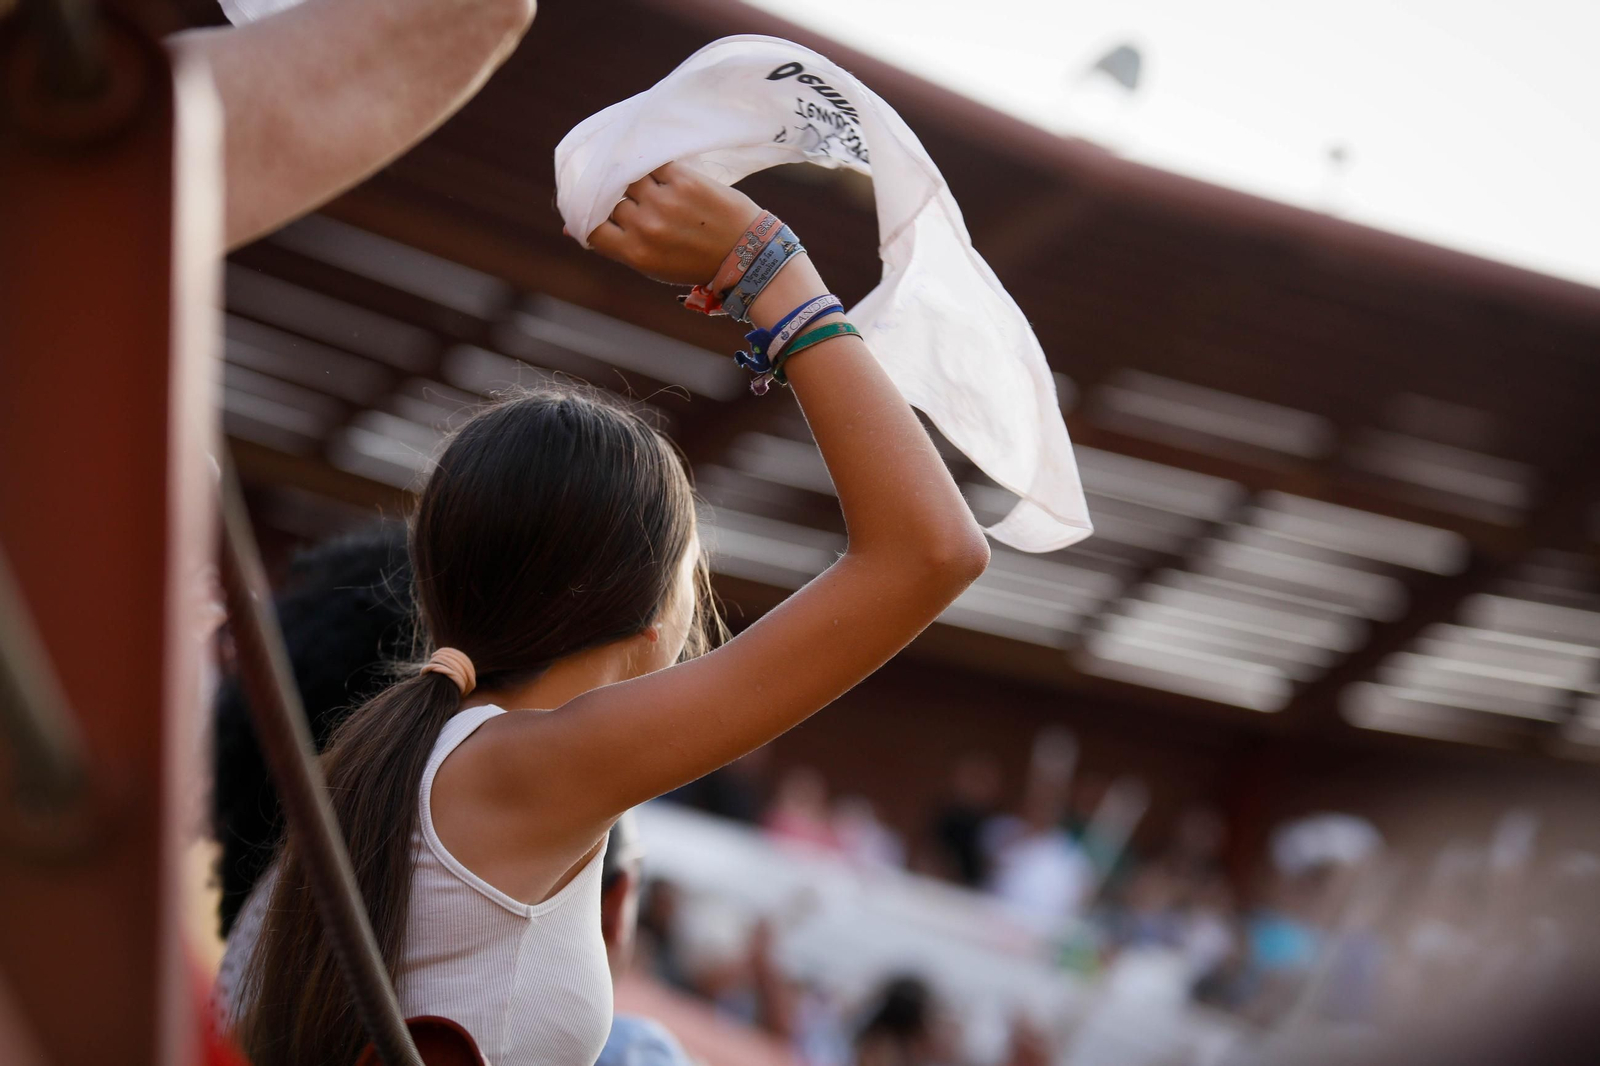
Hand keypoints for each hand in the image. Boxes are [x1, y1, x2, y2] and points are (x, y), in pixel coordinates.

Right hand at [583, 162, 759, 284]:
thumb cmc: (695, 262)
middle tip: (628, 195)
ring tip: (644, 180)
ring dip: (632, 177)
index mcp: (635, 253)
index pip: (591, 227)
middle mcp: (645, 226)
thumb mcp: (651, 265)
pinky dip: (650, 162)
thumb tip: (570, 230)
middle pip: (609, 200)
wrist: (747, 254)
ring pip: (628, 177)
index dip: (586, 215)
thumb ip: (614, 244)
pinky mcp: (683, 180)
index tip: (590, 208)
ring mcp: (664, 201)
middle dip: (615, 198)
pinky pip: (653, 162)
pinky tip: (653, 163)